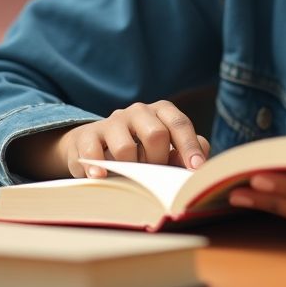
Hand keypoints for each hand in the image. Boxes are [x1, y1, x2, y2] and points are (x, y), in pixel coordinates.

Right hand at [8, 101, 209, 179]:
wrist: (95, 146)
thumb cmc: (140, 150)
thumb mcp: (165, 148)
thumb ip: (184, 153)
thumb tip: (198, 166)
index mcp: (161, 111)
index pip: (179, 123)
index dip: (189, 146)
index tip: (196, 169)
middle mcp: (138, 111)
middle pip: (156, 134)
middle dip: (158, 160)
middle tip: (155, 175)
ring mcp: (112, 121)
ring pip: (125, 147)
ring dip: (130, 169)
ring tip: (128, 176)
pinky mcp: (87, 136)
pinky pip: (92, 151)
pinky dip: (97, 167)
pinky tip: (100, 176)